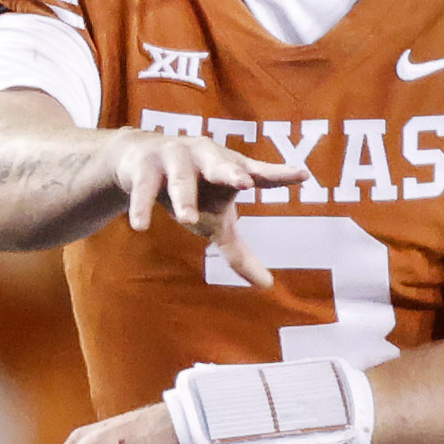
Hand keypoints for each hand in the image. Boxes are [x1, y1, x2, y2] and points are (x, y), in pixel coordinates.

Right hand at [107, 128, 301, 288]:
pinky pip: (145, 188)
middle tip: (244, 183)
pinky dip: (142, 206)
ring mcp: (175, 158)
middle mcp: (206, 158)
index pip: (259, 173)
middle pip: (221, 166)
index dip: (280, 174)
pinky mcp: (145, 166)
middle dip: (231, 172)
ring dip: (185, 198)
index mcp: (230, 169)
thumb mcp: (216, 221)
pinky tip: (141, 226)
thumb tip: (266, 286)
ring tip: (188, 219)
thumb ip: (238, 252)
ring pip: (181, 180)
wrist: (140, 160)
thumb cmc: (193, 190)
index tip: (303, 175)